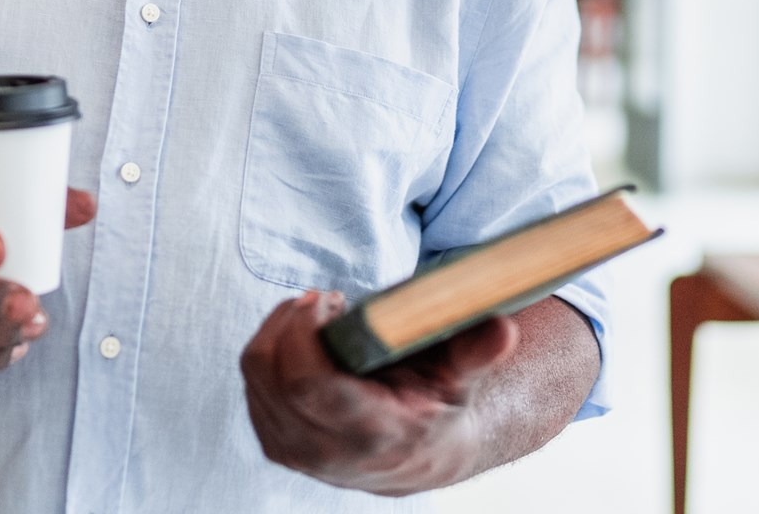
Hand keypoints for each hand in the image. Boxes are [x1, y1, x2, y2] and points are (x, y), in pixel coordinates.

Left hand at [240, 290, 519, 494]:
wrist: (417, 459)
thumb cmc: (438, 407)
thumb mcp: (460, 380)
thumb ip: (475, 353)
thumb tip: (505, 329)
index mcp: (368, 433)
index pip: (306, 382)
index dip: (304, 331)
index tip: (328, 299)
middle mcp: (322, 451)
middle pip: (272, 369)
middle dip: (292, 319)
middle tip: (327, 301)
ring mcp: (292, 451)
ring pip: (256, 370)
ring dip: (281, 330)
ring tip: (321, 319)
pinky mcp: (273, 442)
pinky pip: (253, 380)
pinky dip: (273, 348)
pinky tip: (307, 342)